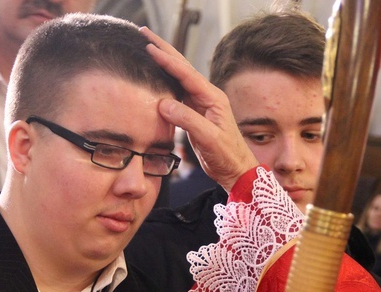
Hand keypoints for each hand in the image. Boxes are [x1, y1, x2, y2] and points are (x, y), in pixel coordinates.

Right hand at [140, 27, 257, 190]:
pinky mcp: (194, 114)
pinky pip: (177, 93)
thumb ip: (188, 120)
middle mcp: (207, 96)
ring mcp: (200, 104)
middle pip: (182, 68)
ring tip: (147, 48)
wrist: (236, 169)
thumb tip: (164, 104)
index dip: (167, 60)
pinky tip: (155, 76)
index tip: (149, 47)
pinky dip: (164, 81)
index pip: (186, 74)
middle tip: (144, 34)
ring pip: (178, 78)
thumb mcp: (209, 138)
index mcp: (212, 97)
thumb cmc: (227, 155)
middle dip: (164, 50)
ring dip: (163, 63)